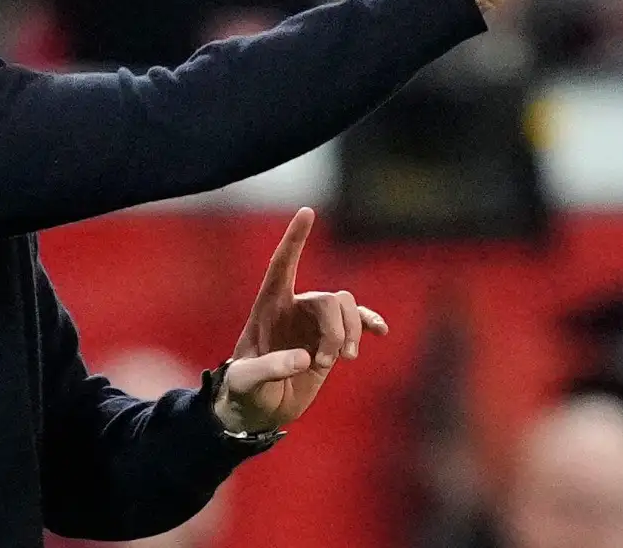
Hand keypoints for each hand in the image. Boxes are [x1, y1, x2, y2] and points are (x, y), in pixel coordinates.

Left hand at [213, 208, 388, 433]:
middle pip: (328, 299)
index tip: (307, 212)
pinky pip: (356, 323)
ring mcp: (314, 323)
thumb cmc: (242, 390)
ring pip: (345, 308)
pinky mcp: (329, 341)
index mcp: (268, 307)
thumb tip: (305, 359)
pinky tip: (380, 332)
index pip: (283, 265)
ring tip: (344, 360)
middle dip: (336, 329)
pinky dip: (368, 324)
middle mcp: (293, 308)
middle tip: (326, 362)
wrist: (257, 410)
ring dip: (350, 333)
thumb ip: (269, 369)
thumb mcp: (245, 381)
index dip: (294, 239)